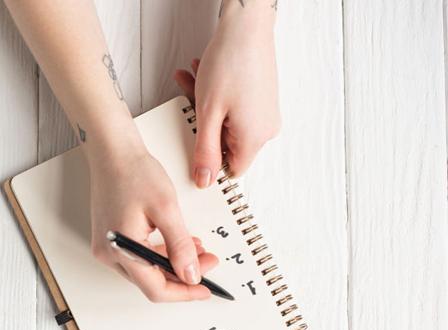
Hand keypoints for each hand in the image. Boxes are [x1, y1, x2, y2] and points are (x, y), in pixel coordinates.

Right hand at [88, 147, 218, 301]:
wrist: (113, 154)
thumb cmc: (134, 173)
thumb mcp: (166, 209)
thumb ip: (180, 246)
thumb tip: (191, 275)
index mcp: (121, 249)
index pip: (156, 288)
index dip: (184, 293)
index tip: (205, 289)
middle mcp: (108, 254)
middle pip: (150, 282)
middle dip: (182, 277)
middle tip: (207, 263)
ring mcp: (106, 248)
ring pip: (145, 271)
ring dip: (172, 265)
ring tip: (196, 250)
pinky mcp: (110, 240)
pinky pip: (137, 258)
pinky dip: (159, 255)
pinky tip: (175, 243)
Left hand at [174, 13, 279, 186]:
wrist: (247, 26)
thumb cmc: (230, 64)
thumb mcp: (207, 114)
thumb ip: (204, 151)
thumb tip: (203, 180)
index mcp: (254, 139)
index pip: (231, 170)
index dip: (209, 161)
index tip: (193, 146)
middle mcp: (265, 129)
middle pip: (226, 144)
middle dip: (202, 123)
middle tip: (188, 101)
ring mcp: (264, 114)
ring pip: (226, 122)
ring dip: (205, 105)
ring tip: (190, 81)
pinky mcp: (261, 100)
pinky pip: (234, 108)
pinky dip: (217, 97)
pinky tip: (200, 76)